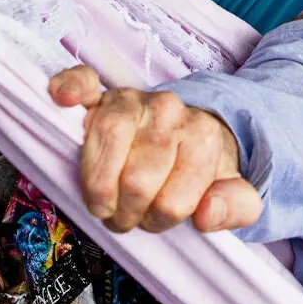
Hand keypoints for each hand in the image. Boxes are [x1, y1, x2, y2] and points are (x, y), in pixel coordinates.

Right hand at [48, 66, 260, 233]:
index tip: (158, 216)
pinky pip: (83, 83)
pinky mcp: (101, 94)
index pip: (171, 203)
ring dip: (98, 188)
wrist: (187, 135)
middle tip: (129, 213)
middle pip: (136, 183)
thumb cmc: (202, 170)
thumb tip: (206, 214)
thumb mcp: (233, 194)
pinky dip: (70, 88)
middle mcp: (169, 110)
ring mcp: (133, 100)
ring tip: (105, 201)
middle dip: (128, 212)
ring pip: (107, 144)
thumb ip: (235, 207)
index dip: (160, 220)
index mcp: (203, 136)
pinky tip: (67, 101)